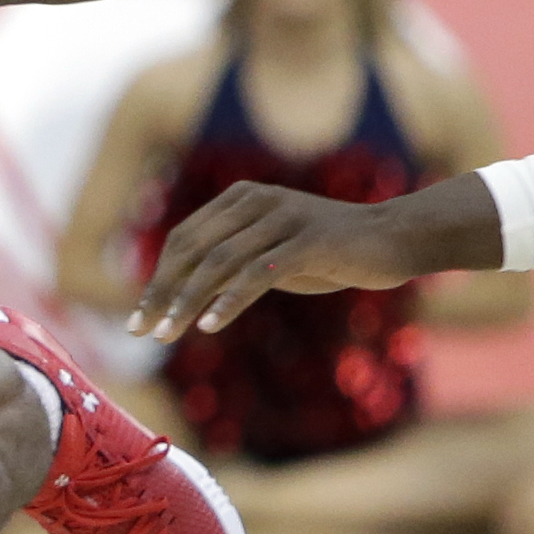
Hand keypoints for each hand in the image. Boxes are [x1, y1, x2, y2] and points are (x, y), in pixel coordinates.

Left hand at [132, 182, 433, 342]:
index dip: (157, 279)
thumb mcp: (275, 254)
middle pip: (193, 249)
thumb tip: (188, 295)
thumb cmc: (333, 251)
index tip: (138, 317)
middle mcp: (256, 201)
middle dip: (162, 293)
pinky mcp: (307, 241)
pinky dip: (229, 301)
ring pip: (219, 262)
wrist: (395, 238)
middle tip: (141, 331)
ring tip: (167, 334)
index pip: (183, 239)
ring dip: (187, 301)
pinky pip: (257, 273)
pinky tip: (209, 325)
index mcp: (241, 199)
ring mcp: (282, 218)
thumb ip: (237, 264)